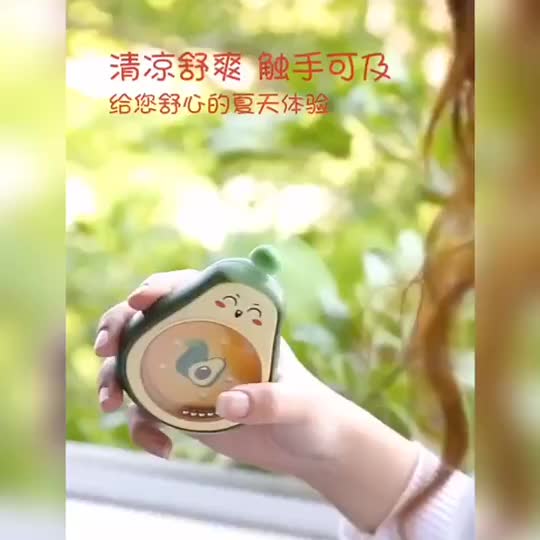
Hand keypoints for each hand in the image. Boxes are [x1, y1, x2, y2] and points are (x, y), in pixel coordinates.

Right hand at [95, 270, 346, 478]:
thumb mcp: (299, 404)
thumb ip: (270, 401)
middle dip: (120, 328)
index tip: (140, 300)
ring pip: (137, 363)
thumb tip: (227, 403)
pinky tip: (162, 448)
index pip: (192, 290)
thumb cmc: (313, 414)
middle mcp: (206, 343)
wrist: (310, 448)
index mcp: (234, 325)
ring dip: (114, 378)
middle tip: (107, 348)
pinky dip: (141, 428)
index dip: (162, 287)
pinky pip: (147, 410)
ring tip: (112, 403)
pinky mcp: (184, 408)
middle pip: (151, 321)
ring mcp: (191, 375)